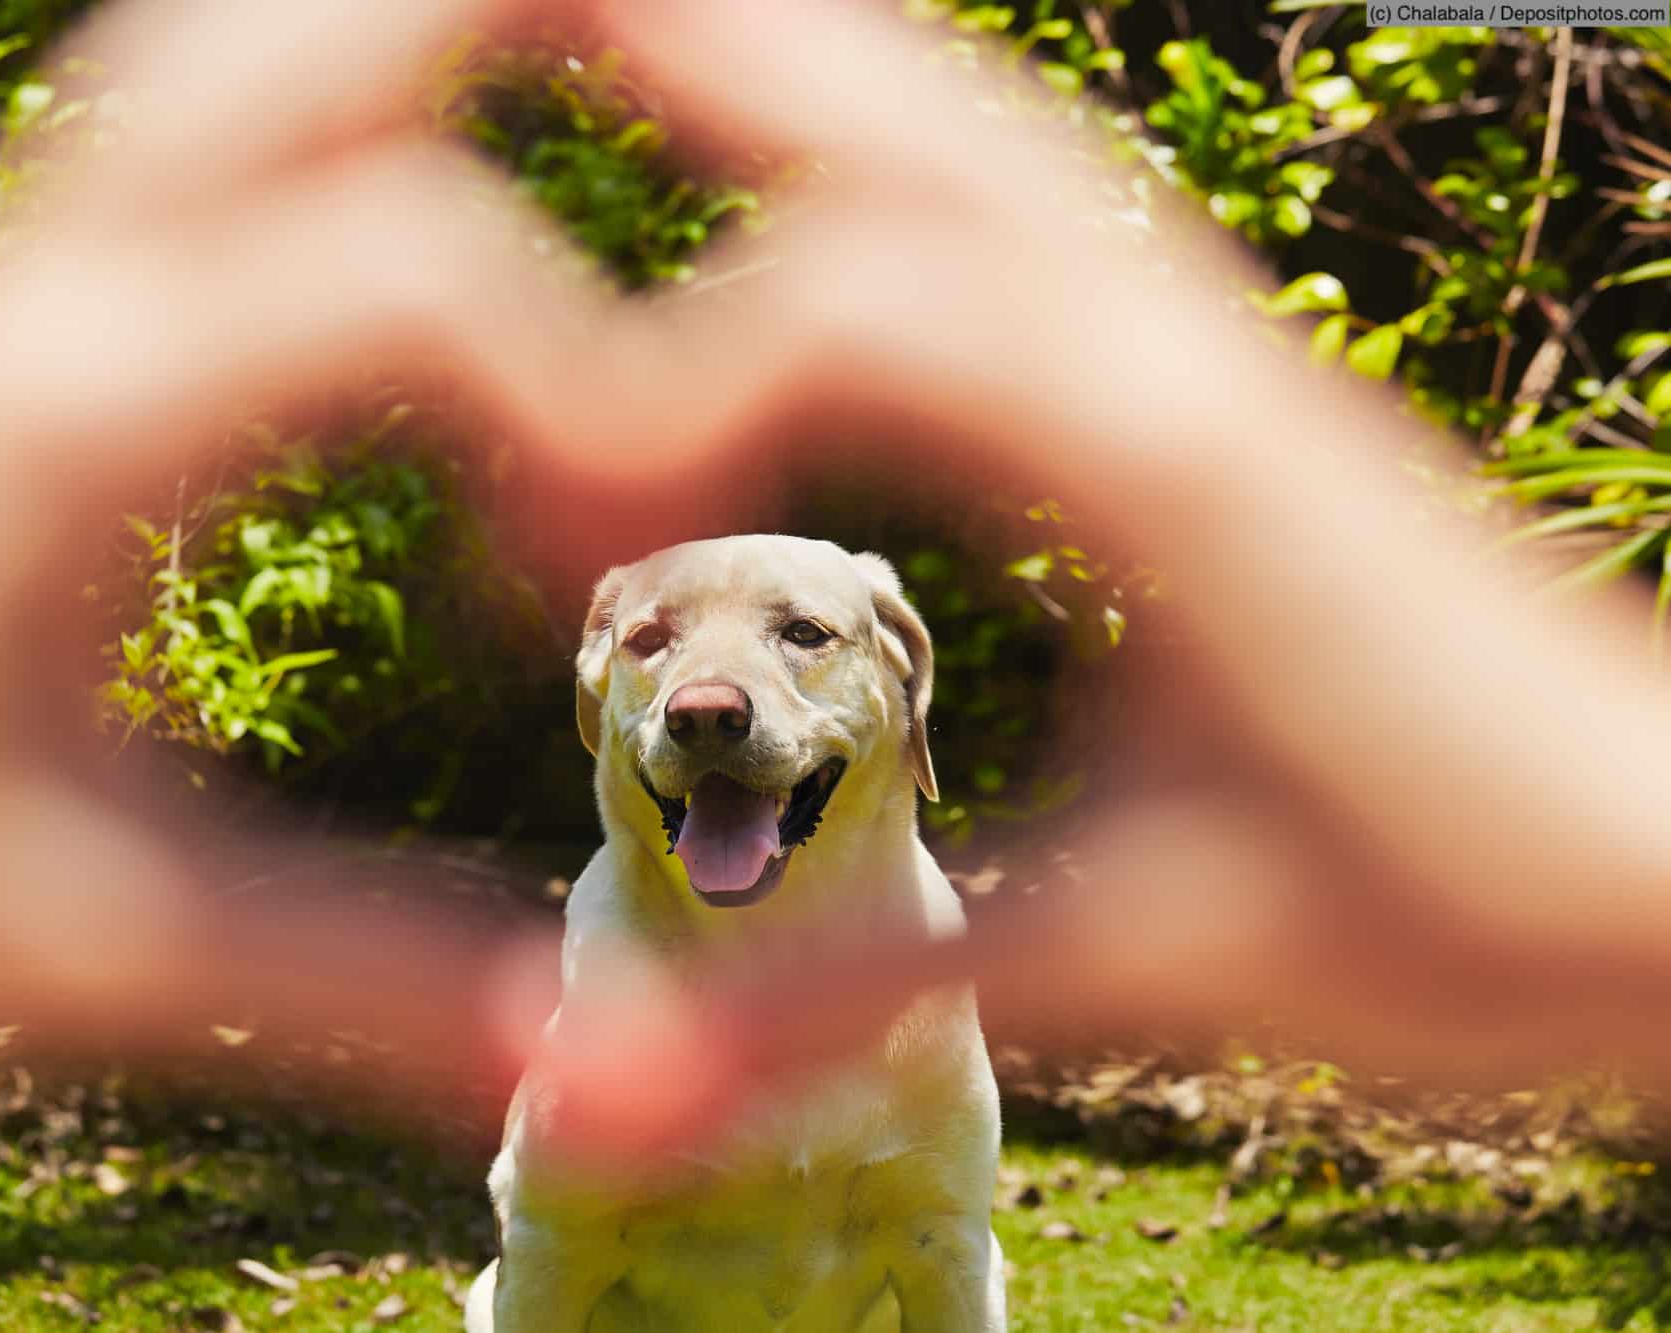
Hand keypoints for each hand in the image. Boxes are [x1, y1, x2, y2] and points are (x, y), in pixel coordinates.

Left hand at [0, 0, 631, 1087]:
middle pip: (328, 25)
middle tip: (724, 107)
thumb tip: (596, 1044)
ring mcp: (10, 274)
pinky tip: (386, 142)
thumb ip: (367, 980)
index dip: (593, 386)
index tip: (603, 554)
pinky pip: (172, 109)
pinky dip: (315, 85)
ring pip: (233, 33)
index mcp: (82, 420)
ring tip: (597, 76)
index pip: (421, 268)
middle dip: (562, 35)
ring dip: (424, 38)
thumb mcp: (98, 942)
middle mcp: (49, 292)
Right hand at [482, 0, 1670, 1152]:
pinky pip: (1033, 207)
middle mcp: (1182, 353)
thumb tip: (603, 1108)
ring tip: (630, 49)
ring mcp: (1212, 339)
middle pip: (910, 129)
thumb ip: (847, 1004)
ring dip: (799, 80)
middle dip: (699, 64)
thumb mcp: (1142, 959)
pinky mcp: (1224, 369)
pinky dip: (897, 153)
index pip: (856, 314)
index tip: (537, 551)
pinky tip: (827, 172)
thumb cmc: (1454, 918)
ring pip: (977, 134)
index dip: (651, 389)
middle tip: (486, 39)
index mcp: (1163, 468)